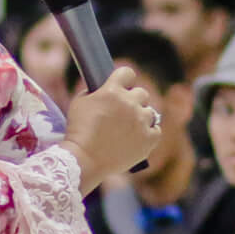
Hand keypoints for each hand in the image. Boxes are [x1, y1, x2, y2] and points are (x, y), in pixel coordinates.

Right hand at [64, 65, 161, 191]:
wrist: (85, 160)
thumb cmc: (78, 131)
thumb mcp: (80, 103)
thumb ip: (96, 91)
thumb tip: (106, 88)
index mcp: (112, 91)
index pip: (127, 73)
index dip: (124, 79)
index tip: (122, 86)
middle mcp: (130, 103)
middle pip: (142, 93)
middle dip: (133, 100)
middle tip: (122, 113)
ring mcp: (141, 121)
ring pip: (150, 112)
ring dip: (141, 117)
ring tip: (128, 129)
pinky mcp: (149, 139)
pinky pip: (156, 130)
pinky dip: (148, 133)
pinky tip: (137, 138)